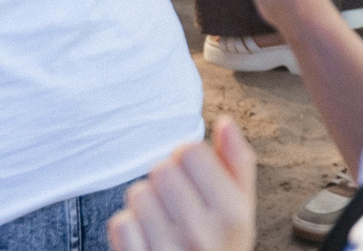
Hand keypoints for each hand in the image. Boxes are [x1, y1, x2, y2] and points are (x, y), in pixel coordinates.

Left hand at [108, 119, 256, 250]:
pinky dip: (128, 230)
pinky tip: (145, 241)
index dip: (187, 161)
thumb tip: (224, 123)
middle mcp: (203, 233)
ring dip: (145, 205)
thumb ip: (238, 165)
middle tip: (176, 207)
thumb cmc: (220, 248)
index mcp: (234, 214)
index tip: (193, 181)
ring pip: (138, 193)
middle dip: (165, 182)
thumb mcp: (242, 213)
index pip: (190, 151)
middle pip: (161, 169)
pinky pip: (120, 223)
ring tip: (162, 225)